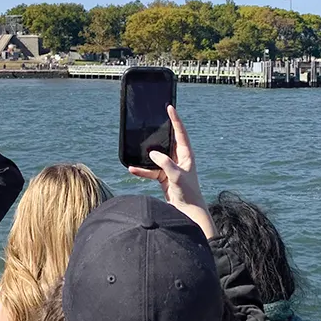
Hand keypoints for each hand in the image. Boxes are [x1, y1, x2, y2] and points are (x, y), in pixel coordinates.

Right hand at [128, 106, 216, 238]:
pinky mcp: (163, 176)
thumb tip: (152, 153)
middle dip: (160, 131)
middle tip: (153, 119)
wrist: (188, 212)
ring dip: (146, 154)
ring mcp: (170, 167)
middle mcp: (179, 159)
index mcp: (187, 155)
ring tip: (137, 146)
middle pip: (167, 141)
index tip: (170, 107)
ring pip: (156, 156)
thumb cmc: (188, 193)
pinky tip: (132, 169)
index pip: (180, 133)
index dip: (175, 120)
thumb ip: (165, 163)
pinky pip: (150, 170)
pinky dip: (141, 170)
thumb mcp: (177, 176)